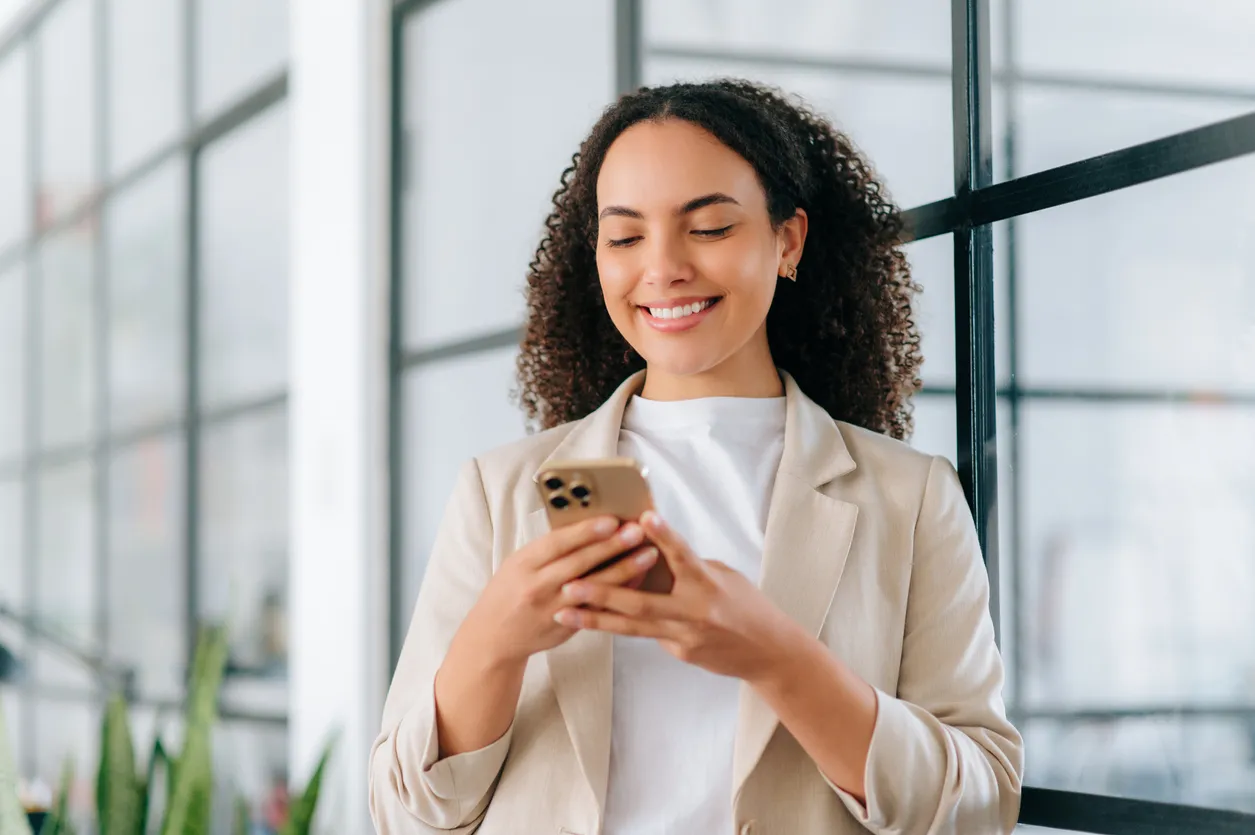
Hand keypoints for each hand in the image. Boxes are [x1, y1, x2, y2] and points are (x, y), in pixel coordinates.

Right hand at [462, 515, 658, 666]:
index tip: (611, 519)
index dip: (586, 531)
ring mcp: (554, 609)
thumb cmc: (509, 591)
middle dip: (612, 546)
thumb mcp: (518, 563)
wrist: (494, 636)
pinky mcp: (567, 627)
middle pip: (580, 563)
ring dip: (624, 570)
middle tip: (637, 531)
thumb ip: (548, 550)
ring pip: (594, 588)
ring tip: (648, 554)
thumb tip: (585, 526)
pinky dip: (619, 593)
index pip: (558, 543)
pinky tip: (639, 581)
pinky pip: (598, 609)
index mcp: (524, 564)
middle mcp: (538, 586)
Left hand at [552, 511, 802, 682]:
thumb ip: (688, 565)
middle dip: (602, 592)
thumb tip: (654, 548)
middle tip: (570, 583)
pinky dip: (621, 626)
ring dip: (596, 618)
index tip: (641, 518)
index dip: (662, 536)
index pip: (682, 556)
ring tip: (565, 612)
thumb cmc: (746, 605)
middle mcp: (694, 612)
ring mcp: (685, 636)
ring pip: (633, 628)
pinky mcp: (681, 652)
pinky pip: (647, 635)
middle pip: (641, 603)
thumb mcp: (723, 575)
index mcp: (708, 584)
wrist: (768, 652)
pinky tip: (591, 621)